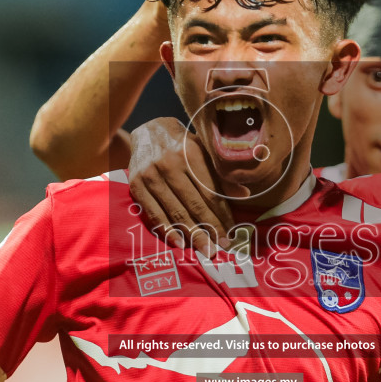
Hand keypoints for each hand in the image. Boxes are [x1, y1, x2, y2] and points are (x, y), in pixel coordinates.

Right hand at [128, 117, 237, 254]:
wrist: (148, 131)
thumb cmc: (183, 144)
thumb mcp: (204, 151)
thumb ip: (221, 174)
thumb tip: (244, 195)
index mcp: (191, 154)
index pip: (209, 192)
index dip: (221, 215)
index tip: (230, 233)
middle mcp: (169, 164)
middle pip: (193, 205)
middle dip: (208, 229)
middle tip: (219, 249)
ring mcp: (150, 175)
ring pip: (174, 211)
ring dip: (191, 234)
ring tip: (204, 250)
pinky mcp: (136, 184)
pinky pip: (153, 212)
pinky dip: (166, 230)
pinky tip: (179, 243)